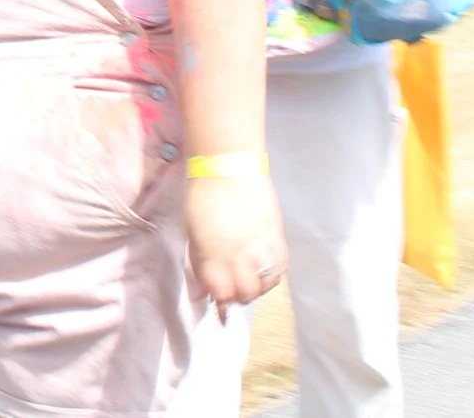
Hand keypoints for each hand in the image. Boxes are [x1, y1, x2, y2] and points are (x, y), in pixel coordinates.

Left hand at [186, 173, 285, 320]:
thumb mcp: (192, 234)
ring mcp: (261, 248)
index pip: (222, 295)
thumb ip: (200, 264)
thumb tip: (204, 291)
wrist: (228, 168)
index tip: (220, 305)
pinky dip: (273, 274)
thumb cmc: (202, 199)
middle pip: (246, 295)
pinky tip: (265, 267)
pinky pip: (281, 269)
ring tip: (250, 277)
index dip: (221, 302)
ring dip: (257, 287)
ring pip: (266, 285)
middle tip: (234, 288)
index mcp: (214, 256)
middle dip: (238, 296)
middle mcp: (239, 257)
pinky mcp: (278, 238)